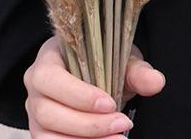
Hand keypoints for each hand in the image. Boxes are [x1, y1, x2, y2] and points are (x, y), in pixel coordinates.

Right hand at [24, 35, 165, 137]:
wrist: (95, 75)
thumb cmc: (102, 62)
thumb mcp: (120, 58)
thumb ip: (136, 70)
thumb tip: (156, 82)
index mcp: (47, 58)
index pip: (49, 77)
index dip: (77, 95)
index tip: (110, 104)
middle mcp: (34, 87)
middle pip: (47, 112)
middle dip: (87, 124)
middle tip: (123, 124)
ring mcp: (35, 113)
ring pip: (47, 135)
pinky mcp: (42, 134)